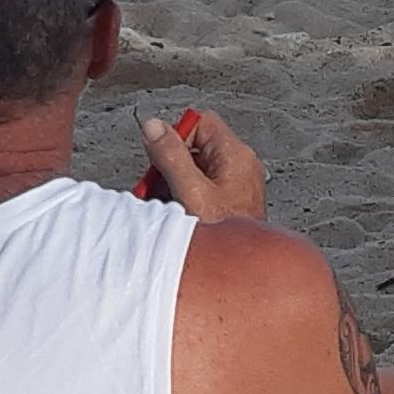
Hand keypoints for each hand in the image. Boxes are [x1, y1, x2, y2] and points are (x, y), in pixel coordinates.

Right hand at [137, 106, 268, 221]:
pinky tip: (178, 216)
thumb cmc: (224, 234)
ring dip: (173, 186)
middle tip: (160, 186)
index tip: (161, 157)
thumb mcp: (189, 192)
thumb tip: (154, 126)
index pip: (201, 122)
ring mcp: (235, 186)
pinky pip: (199, 190)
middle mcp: (239, 167)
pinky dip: (183, 199)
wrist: (240, 272)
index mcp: (236, 156)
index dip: (177, 136)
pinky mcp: (228, 204)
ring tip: (169, 206)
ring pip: (194, 171)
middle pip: (195, 148)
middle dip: (170, 167)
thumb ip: (170, 156)